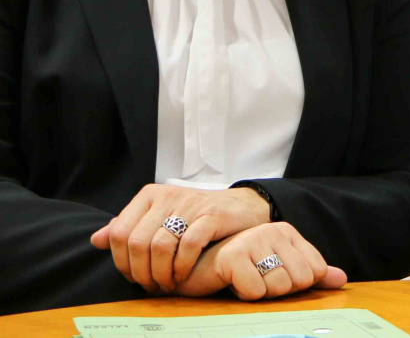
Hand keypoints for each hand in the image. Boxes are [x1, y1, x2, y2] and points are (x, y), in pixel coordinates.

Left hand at [91, 184, 271, 293]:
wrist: (242, 207)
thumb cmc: (197, 217)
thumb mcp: (160, 218)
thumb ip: (130, 228)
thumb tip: (97, 240)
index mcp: (149, 196)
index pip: (119, 233)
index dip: (122, 262)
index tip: (135, 277)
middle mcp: (167, 196)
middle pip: (137, 242)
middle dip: (141, 272)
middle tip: (152, 285)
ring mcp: (190, 204)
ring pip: (159, 246)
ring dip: (161, 273)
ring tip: (167, 284)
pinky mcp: (212, 215)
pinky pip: (187, 245)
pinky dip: (181, 266)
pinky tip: (183, 275)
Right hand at [174, 222, 347, 299]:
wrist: (197, 267)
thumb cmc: (240, 269)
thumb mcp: (279, 269)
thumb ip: (311, 274)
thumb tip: (341, 280)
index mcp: (288, 232)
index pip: (314, 272)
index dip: (295, 284)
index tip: (274, 276)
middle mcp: (272, 230)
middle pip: (298, 281)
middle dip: (277, 290)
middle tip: (257, 280)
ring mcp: (252, 240)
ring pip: (278, 287)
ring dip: (260, 292)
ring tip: (244, 279)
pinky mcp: (232, 257)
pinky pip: (254, 292)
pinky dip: (243, 294)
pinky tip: (232, 282)